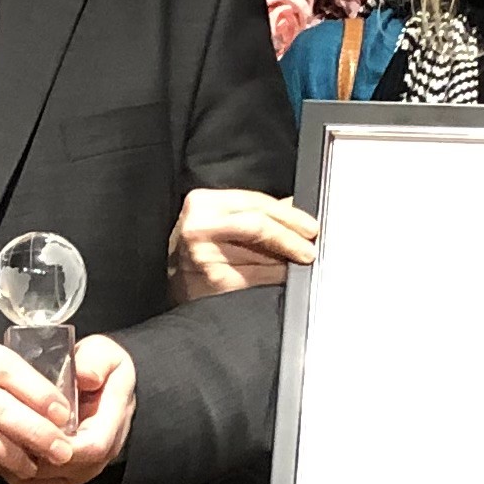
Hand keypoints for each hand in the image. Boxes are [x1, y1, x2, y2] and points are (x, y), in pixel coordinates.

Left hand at [4, 337, 136, 483]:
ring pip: (46, 480)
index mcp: (112, 423)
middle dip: (33, 454)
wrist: (104, 386)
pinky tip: (0, 452)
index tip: (36, 429)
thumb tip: (86, 375)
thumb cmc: (101, 370)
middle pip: (65, 468)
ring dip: (19, 465)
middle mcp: (100, 454)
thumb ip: (96, 362)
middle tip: (2, 433)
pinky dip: (14, 473)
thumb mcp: (105, 354)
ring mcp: (81, 468)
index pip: (93, 446)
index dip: (63, 443)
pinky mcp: (63, 476)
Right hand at [170, 187, 317, 297]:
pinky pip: (257, 278)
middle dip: (290, 236)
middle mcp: (200, 226)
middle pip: (258, 225)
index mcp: (203, 203)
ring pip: (261, 254)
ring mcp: (205, 256)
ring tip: (299, 260)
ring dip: (287, 259)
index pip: (255, 202)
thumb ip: (253, 212)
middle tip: (310, 247)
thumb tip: (295, 212)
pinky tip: (283, 275)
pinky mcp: (215, 281)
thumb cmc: (199, 248)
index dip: (289, 214)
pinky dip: (276, 276)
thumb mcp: (219, 219)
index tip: (310, 226)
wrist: (172, 281)